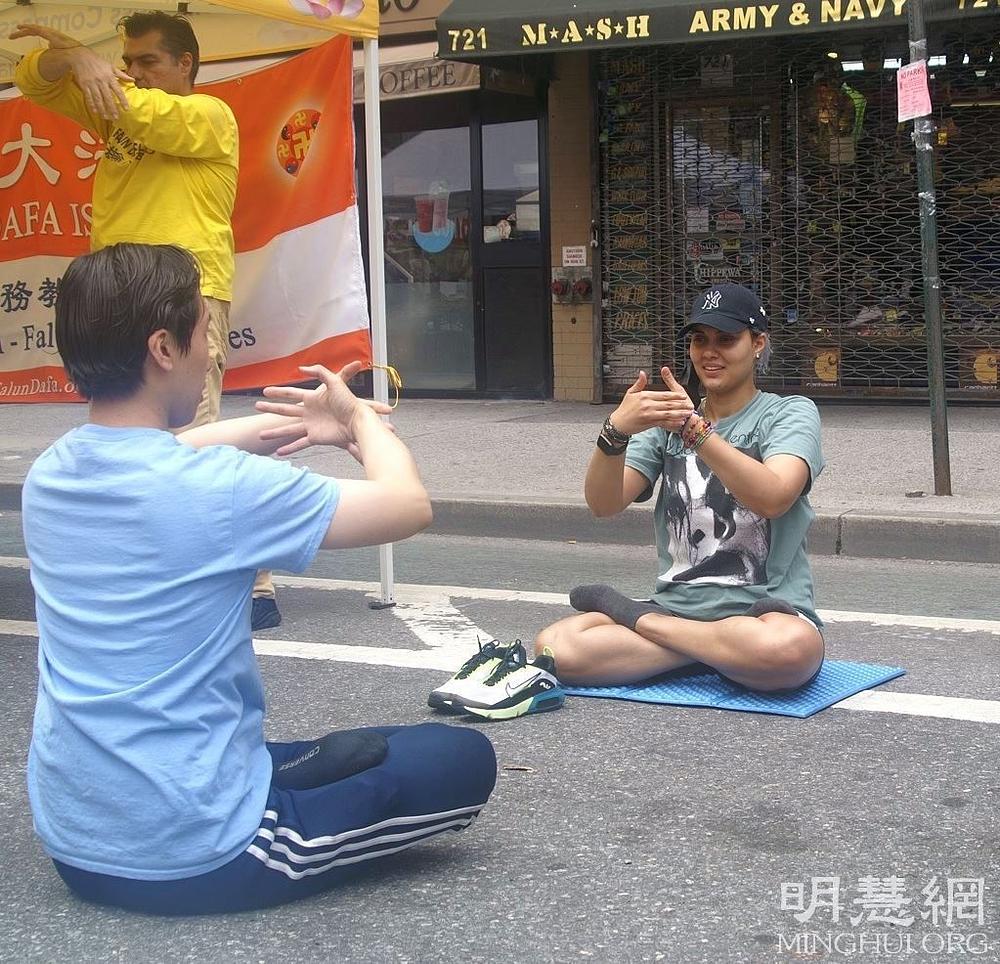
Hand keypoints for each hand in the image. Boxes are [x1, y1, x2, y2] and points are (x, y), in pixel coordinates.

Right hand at [11, 23, 130, 120]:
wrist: (74, 52)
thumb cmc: (93, 60)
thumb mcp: (107, 66)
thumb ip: (119, 75)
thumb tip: (132, 81)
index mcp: (106, 74)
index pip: (116, 89)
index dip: (121, 99)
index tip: (126, 110)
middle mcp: (99, 78)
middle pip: (107, 96)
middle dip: (111, 108)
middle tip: (116, 119)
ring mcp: (90, 81)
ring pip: (97, 97)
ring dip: (101, 108)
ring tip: (106, 117)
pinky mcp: (81, 82)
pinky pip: (86, 95)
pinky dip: (91, 104)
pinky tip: (94, 111)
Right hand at [254, 362, 392, 459]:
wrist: (357, 422)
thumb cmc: (349, 402)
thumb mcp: (334, 381)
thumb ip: (319, 371)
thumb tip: (301, 368)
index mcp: (312, 399)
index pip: (291, 394)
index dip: (278, 392)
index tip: (266, 391)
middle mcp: (310, 412)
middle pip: (285, 410)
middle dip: (271, 408)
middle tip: (257, 407)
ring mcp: (311, 426)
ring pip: (288, 429)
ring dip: (274, 432)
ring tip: (260, 435)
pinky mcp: (315, 438)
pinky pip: (300, 444)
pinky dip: (289, 448)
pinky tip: (278, 451)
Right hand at [610, 367, 693, 435]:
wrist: (618, 423)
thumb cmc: (624, 408)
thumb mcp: (630, 393)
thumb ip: (639, 383)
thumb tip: (643, 373)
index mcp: (645, 396)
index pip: (663, 395)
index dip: (675, 395)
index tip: (683, 396)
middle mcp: (648, 405)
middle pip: (668, 404)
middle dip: (680, 405)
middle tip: (689, 405)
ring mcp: (649, 414)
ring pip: (668, 413)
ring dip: (679, 413)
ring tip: (687, 413)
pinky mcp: (649, 423)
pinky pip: (663, 422)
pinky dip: (672, 422)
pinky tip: (679, 422)